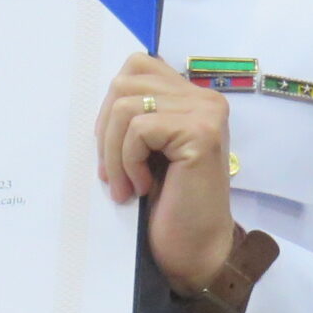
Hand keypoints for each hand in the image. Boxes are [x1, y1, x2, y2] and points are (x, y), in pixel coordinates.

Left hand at [96, 53, 237, 293]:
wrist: (194, 247)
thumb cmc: (168, 202)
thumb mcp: (147, 147)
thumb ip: (137, 112)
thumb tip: (106, 93)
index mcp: (191, 96)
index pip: (136, 66)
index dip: (110, 104)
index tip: (110, 147)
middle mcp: (205, 98)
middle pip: (125, 83)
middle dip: (105, 131)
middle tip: (110, 173)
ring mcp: (206, 113)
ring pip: (126, 105)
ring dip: (113, 152)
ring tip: (125, 185)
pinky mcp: (200, 132)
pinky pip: (139, 129)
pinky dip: (128, 161)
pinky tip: (143, 187)